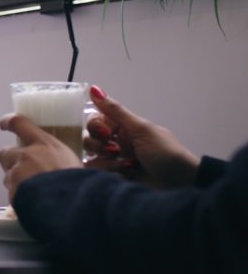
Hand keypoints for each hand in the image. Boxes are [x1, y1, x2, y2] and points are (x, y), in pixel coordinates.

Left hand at [0, 114, 82, 202]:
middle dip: (10, 162)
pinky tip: (33, 204)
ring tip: (34, 193)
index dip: (8, 122)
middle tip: (22, 172)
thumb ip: (56, 159)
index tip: (4, 123)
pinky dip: (20, 199)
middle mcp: (27, 155)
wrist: (75, 207)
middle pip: (5, 153)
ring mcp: (18, 174)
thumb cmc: (81, 186)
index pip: (19, 123)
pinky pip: (12, 195)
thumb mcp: (74, 163)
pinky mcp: (13, 192)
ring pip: (7, 177)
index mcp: (45, 144)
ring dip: (15, 183)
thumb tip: (56, 166)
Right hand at [83, 85, 198, 188]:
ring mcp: (117, 161)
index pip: (96, 119)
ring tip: (126, 167)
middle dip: (99, 145)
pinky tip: (122, 176)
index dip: (95, 126)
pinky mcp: (117, 178)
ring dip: (106, 162)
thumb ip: (115, 110)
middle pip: (90, 138)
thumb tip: (94, 88)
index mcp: (125, 126)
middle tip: (115, 151)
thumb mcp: (141, 129)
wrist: (182, 185)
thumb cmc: (166, 154)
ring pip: (94, 157)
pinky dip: (108, 174)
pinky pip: (100, 174)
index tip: (106, 133)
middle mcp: (118, 141)